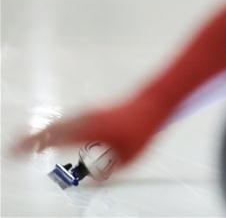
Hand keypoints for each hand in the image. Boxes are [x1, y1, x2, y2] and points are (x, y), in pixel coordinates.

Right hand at [11, 96, 168, 172]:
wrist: (153, 103)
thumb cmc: (142, 131)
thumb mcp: (128, 159)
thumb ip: (107, 170)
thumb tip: (90, 178)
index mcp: (91, 131)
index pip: (57, 139)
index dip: (36, 145)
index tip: (19, 153)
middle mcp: (86, 120)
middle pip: (53, 130)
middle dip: (33, 139)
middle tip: (14, 150)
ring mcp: (89, 114)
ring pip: (60, 124)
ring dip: (43, 133)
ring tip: (28, 144)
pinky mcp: (93, 112)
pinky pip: (69, 121)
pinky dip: (56, 128)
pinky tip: (50, 134)